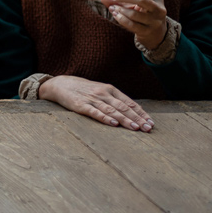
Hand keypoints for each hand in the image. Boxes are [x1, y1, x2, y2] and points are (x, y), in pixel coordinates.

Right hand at [38, 75, 153, 131]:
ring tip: (135, 128)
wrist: (60, 84)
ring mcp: (92, 99)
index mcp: (110, 89)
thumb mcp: (100, 91)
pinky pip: (95, 112)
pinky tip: (113, 123)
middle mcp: (103, 93)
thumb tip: (132, 112)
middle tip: (147, 128)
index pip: (129, 102)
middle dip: (137, 118)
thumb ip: (114, 100)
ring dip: (125, 120)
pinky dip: (105, 118)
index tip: (151, 123)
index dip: (141, 113)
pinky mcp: (81, 105)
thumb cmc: (83, 90)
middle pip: (123, 107)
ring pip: (112, 110)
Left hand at [101, 0, 167, 50]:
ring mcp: (154, 21)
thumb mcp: (133, 5)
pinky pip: (132, 25)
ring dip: (121, 9)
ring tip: (112, 7)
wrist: (155, 34)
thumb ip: (119, 0)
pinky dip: (121, 19)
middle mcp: (159, 9)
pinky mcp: (147, 31)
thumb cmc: (142, 14)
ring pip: (135, 14)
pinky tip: (115, 14)